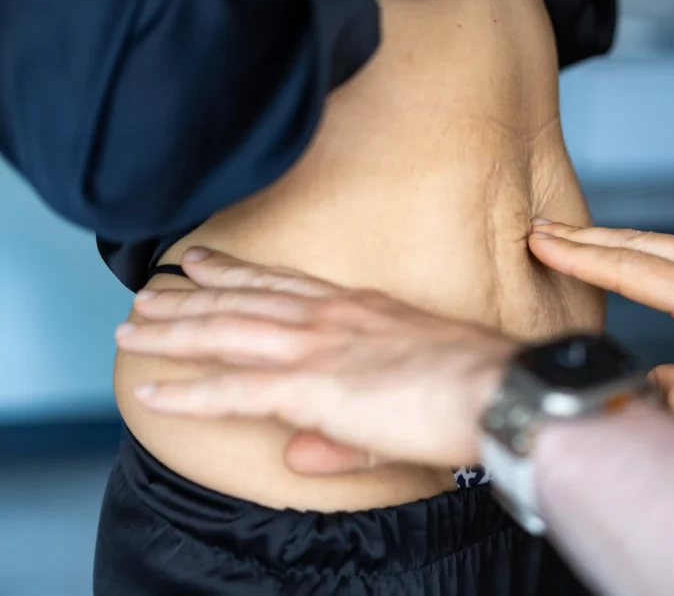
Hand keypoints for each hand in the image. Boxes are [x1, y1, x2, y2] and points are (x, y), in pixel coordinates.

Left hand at [116, 249, 514, 468]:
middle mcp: (330, 316)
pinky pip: (235, 389)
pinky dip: (189, 393)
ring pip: (227, 333)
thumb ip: (344, 425)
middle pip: (243, 300)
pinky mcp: (312, 386)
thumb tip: (300, 454)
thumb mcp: (405, 388)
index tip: (202, 260)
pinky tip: (153, 393)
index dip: (237, 271)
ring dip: (176, 330)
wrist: (496, 386)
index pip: (283, 283)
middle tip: (148, 290)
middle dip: (190, 296)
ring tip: (135, 327)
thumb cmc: (470, 383)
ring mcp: (317, 346)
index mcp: (357, 308)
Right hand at [529, 221, 673, 435]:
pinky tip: (645, 252)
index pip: (632, 271)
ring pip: (664, 241)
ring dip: (615, 238)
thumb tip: (652, 386)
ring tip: (577, 239)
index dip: (579, 257)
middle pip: (640, 244)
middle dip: (584, 236)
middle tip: (540, 229)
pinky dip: (652, 244)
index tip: (541, 242)